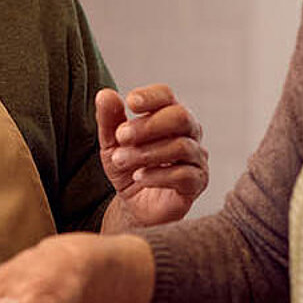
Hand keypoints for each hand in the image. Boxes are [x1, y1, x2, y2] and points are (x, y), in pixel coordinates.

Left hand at [97, 85, 207, 228]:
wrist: (135, 207)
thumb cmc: (128, 169)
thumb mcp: (111, 145)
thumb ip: (109, 121)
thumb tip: (105, 95)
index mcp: (168, 116)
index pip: (167, 96)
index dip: (150, 96)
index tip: (130, 103)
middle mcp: (189, 133)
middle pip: (181, 117)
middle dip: (149, 125)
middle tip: (122, 136)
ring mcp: (197, 158)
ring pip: (181, 146)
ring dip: (146, 153)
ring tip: (121, 160)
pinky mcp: (197, 183)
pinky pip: (184, 174)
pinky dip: (158, 175)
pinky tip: (139, 177)